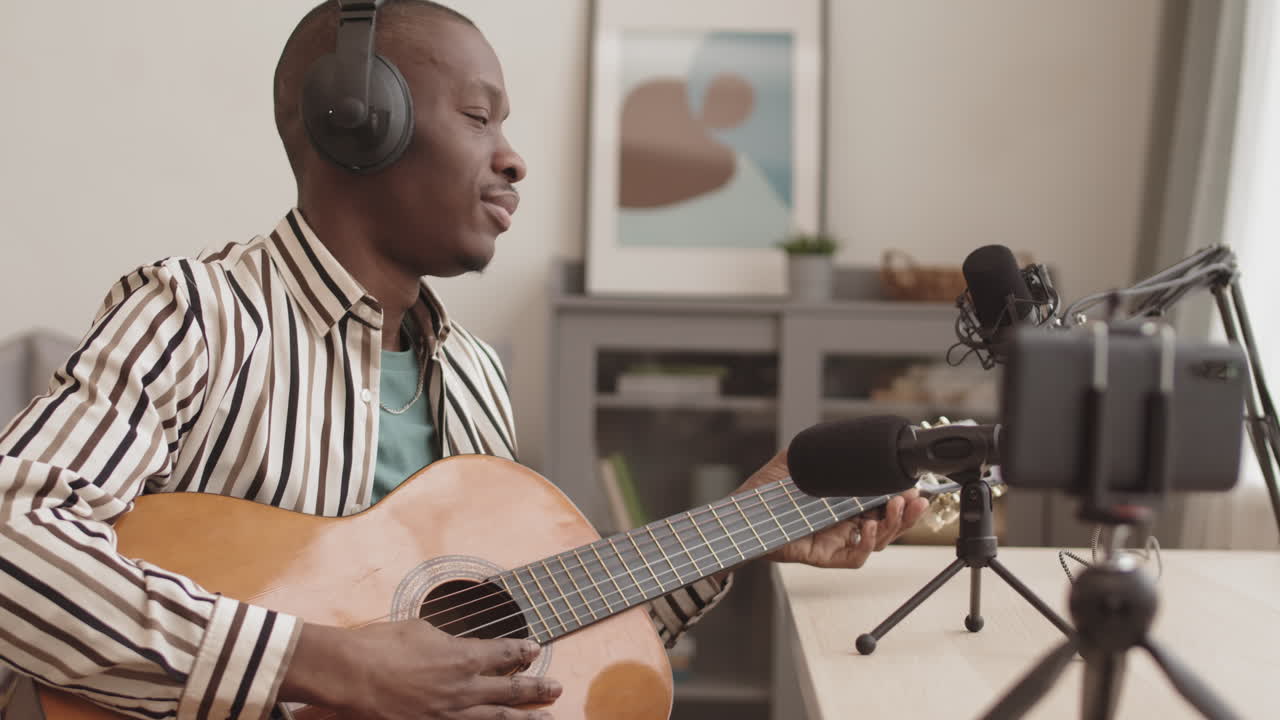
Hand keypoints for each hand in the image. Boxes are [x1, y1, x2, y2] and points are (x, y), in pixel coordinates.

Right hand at [281, 620, 560, 719]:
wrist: (350, 675)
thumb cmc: (380, 646)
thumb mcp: (420, 630)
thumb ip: (444, 640)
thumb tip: (451, 644)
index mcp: (462, 657)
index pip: (503, 653)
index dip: (521, 651)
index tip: (535, 650)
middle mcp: (463, 689)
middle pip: (510, 691)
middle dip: (536, 689)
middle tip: (557, 688)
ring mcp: (448, 715)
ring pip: (496, 719)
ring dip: (524, 718)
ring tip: (546, 719)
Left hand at [736, 448, 929, 568]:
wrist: (740, 511)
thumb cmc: (768, 488)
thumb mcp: (800, 459)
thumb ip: (823, 449)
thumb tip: (848, 439)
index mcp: (845, 501)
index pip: (884, 501)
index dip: (903, 496)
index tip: (913, 485)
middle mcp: (846, 522)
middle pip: (889, 524)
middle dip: (908, 513)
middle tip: (915, 499)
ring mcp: (837, 540)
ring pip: (878, 541)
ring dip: (894, 525)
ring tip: (896, 508)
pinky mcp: (824, 555)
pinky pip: (854, 557)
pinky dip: (866, 544)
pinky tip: (866, 527)